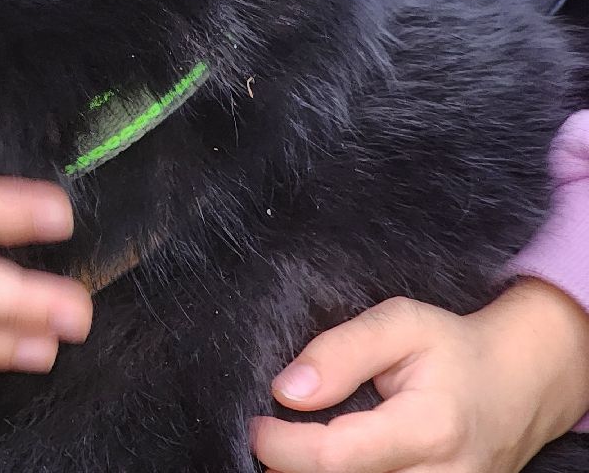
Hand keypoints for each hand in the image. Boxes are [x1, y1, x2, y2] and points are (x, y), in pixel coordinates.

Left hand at [251, 281, 588, 472]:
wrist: (522, 383)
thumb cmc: (455, 349)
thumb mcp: (399, 323)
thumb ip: (339, 352)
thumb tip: (287, 391)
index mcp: (428, 429)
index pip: (334, 458)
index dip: (283, 445)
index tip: (257, 425)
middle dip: (294, 469)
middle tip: (276, 439)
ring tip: (303, 451)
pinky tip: (334, 464)